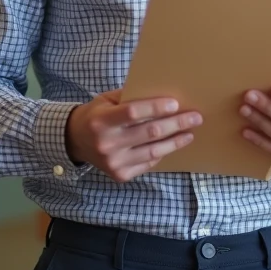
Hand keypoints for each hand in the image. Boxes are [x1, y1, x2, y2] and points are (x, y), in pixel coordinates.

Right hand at [65, 92, 200, 182]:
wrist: (75, 141)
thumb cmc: (96, 114)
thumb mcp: (107, 100)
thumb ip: (130, 97)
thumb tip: (163, 94)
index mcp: (101, 121)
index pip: (133, 112)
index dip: (155, 108)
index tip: (176, 103)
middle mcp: (107, 143)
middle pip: (149, 132)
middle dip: (176, 124)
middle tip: (195, 117)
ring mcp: (114, 162)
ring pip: (153, 151)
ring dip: (176, 141)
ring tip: (190, 133)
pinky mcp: (120, 175)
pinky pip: (149, 162)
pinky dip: (162, 152)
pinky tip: (172, 144)